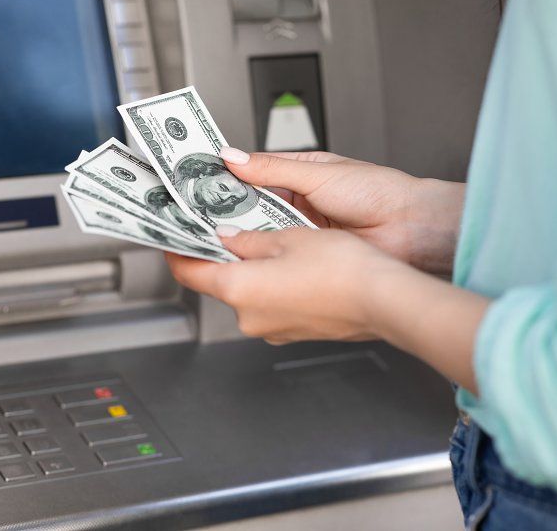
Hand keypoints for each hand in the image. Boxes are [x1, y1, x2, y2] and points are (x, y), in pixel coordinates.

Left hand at [166, 228, 404, 343]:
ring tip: (270, 239)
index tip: (173, 238)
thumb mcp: (287, 237)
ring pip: (250, 292)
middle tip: (228, 225)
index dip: (178, 252)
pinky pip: (272, 303)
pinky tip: (294, 264)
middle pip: (221, 282)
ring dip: (252, 268)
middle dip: (223, 255)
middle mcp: (250, 318)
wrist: (384, 300)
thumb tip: (227, 238)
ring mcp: (273, 329)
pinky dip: (273, 283)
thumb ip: (248, 239)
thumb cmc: (341, 270)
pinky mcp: (295, 331)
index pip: (190, 273)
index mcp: (239, 291)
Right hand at [219, 148, 464, 274]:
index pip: (251, 174)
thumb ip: (271, 168)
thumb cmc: (377, 191)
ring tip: (212, 232)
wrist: (410, 228)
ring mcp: (302, 231)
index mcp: (299, 175)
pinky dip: (261, 253)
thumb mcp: (318, 172)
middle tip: (194, 212)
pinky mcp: (308, 256)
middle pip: (250, 207)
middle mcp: (297, 203)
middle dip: (225, 210)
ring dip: (241, 233)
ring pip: (260, 232)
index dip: (224, 178)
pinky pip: (277, 253)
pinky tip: (242, 253)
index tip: (196, 180)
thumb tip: (233, 156)